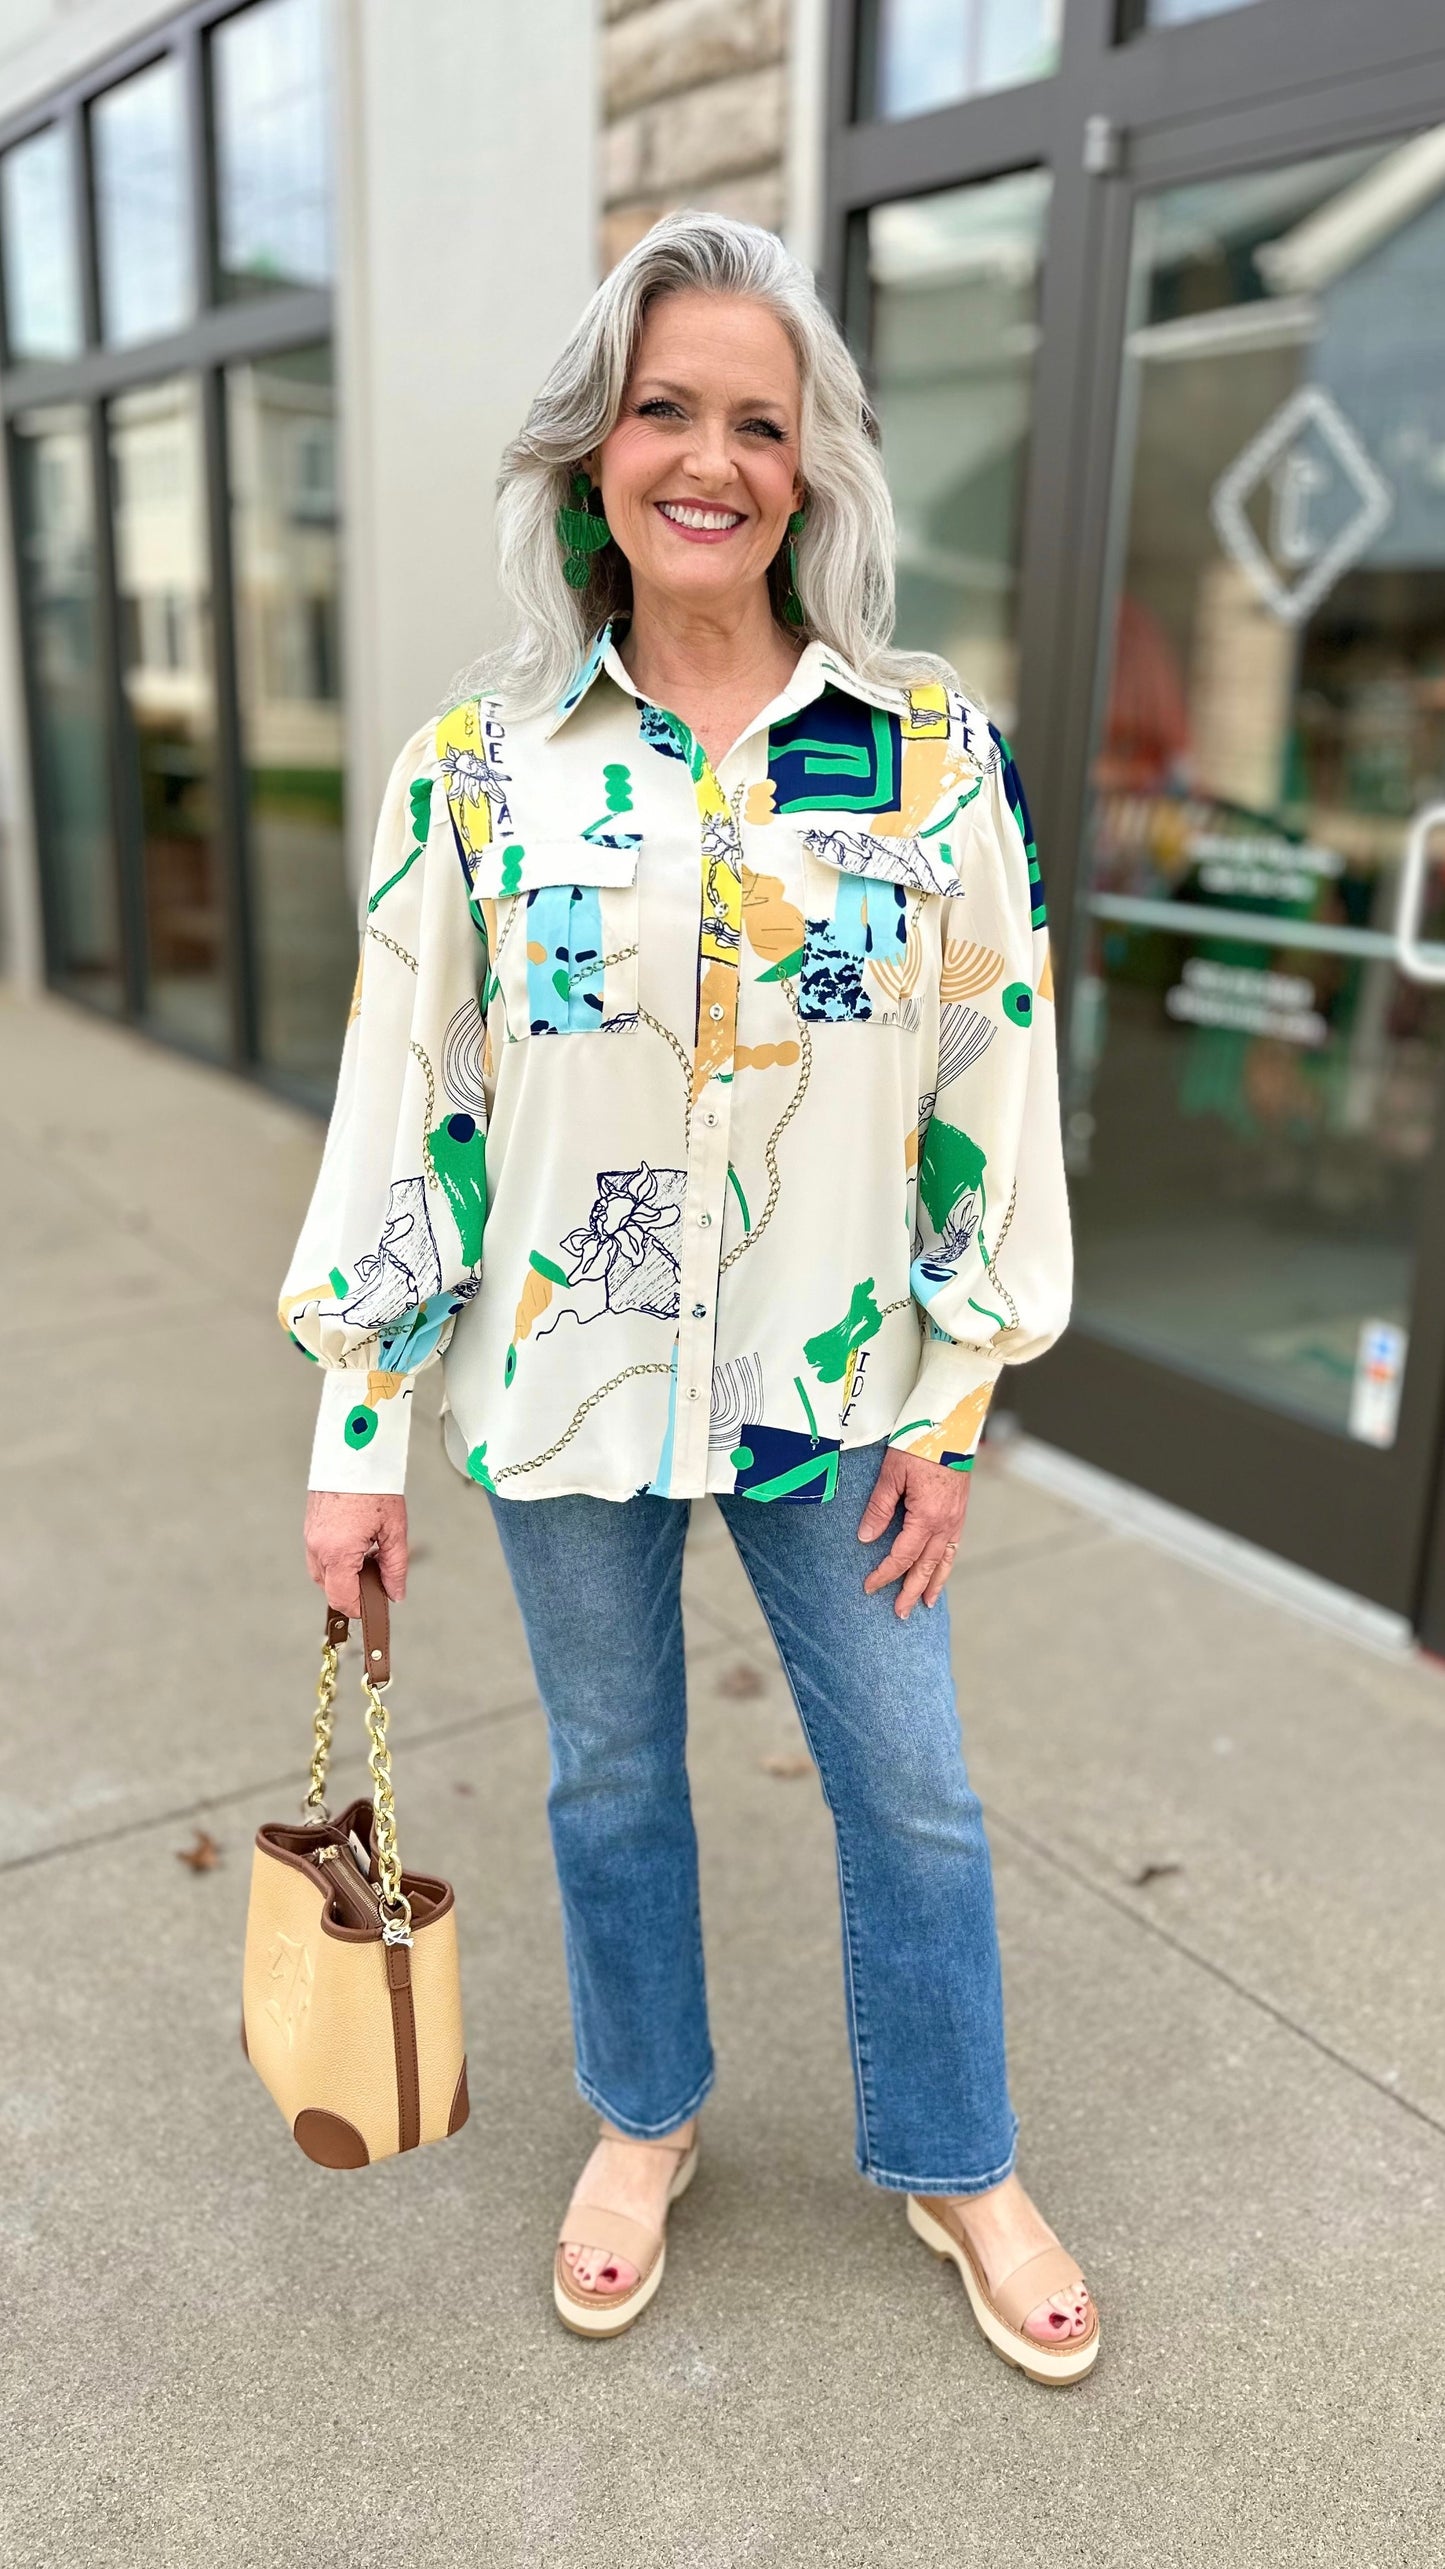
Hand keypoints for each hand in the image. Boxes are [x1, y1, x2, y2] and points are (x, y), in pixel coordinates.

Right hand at [304, 1491, 408, 1617]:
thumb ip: (395, 1567)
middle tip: (378, 1577)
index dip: (359, 1609)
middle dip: (352, 1590)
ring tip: (369, 1555)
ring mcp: (310, 1535)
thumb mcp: (394, 1530)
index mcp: (337, 1551)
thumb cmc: (373, 1485)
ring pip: (323, 1572)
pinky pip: (319, 1554)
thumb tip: (395, 1592)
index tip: (374, 1607)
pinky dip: (336, 1558)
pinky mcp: (310, 1526)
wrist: (354, 1453)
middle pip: (329, 1588)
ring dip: (344, 1574)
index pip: (342, 1598)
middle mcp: (317, 1546)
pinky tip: (357, 1544)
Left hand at [857, 1447, 970, 1618]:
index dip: (885, 1574)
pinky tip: (941, 1570)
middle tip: (900, 1613)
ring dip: (934, 1583)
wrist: (950, 1422)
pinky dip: (947, 1563)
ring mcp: (956, 1518)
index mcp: (927, 1517)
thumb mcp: (891, 1473)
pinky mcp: (960, 1510)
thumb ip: (879, 1508)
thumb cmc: (919, 1442)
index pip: (902, 1556)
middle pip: (926, 1566)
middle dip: (911, 1591)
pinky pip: (954, 1545)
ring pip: (945, 1560)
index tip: (869, 1587)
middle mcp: (946, 1523)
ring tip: (926, 1604)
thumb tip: (866, 1538)